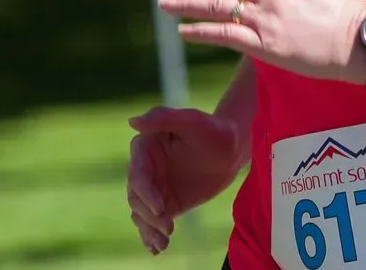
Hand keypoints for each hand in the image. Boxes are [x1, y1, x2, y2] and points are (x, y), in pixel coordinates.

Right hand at [126, 107, 243, 254]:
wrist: (233, 151)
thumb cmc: (215, 130)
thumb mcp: (194, 120)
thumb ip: (164, 117)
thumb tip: (132, 121)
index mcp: (145, 147)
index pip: (138, 173)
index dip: (146, 191)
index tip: (160, 206)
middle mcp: (144, 168)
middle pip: (137, 196)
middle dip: (149, 214)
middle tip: (168, 225)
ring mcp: (153, 188)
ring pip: (141, 212)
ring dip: (148, 229)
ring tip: (163, 242)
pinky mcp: (164, 203)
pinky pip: (151, 222)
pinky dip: (151, 236)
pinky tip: (158, 248)